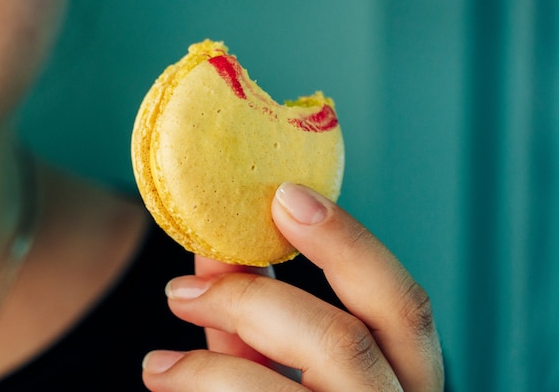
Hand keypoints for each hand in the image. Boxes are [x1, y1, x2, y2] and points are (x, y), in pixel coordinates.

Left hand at [142, 182, 443, 390]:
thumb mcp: (291, 362)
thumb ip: (261, 314)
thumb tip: (212, 250)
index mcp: (412, 376)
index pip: (402, 303)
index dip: (349, 243)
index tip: (284, 196)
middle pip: (343, 341)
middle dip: (257, 298)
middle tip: (190, 276)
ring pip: (278, 391)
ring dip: (209, 362)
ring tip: (157, 360)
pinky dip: (200, 389)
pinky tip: (168, 379)